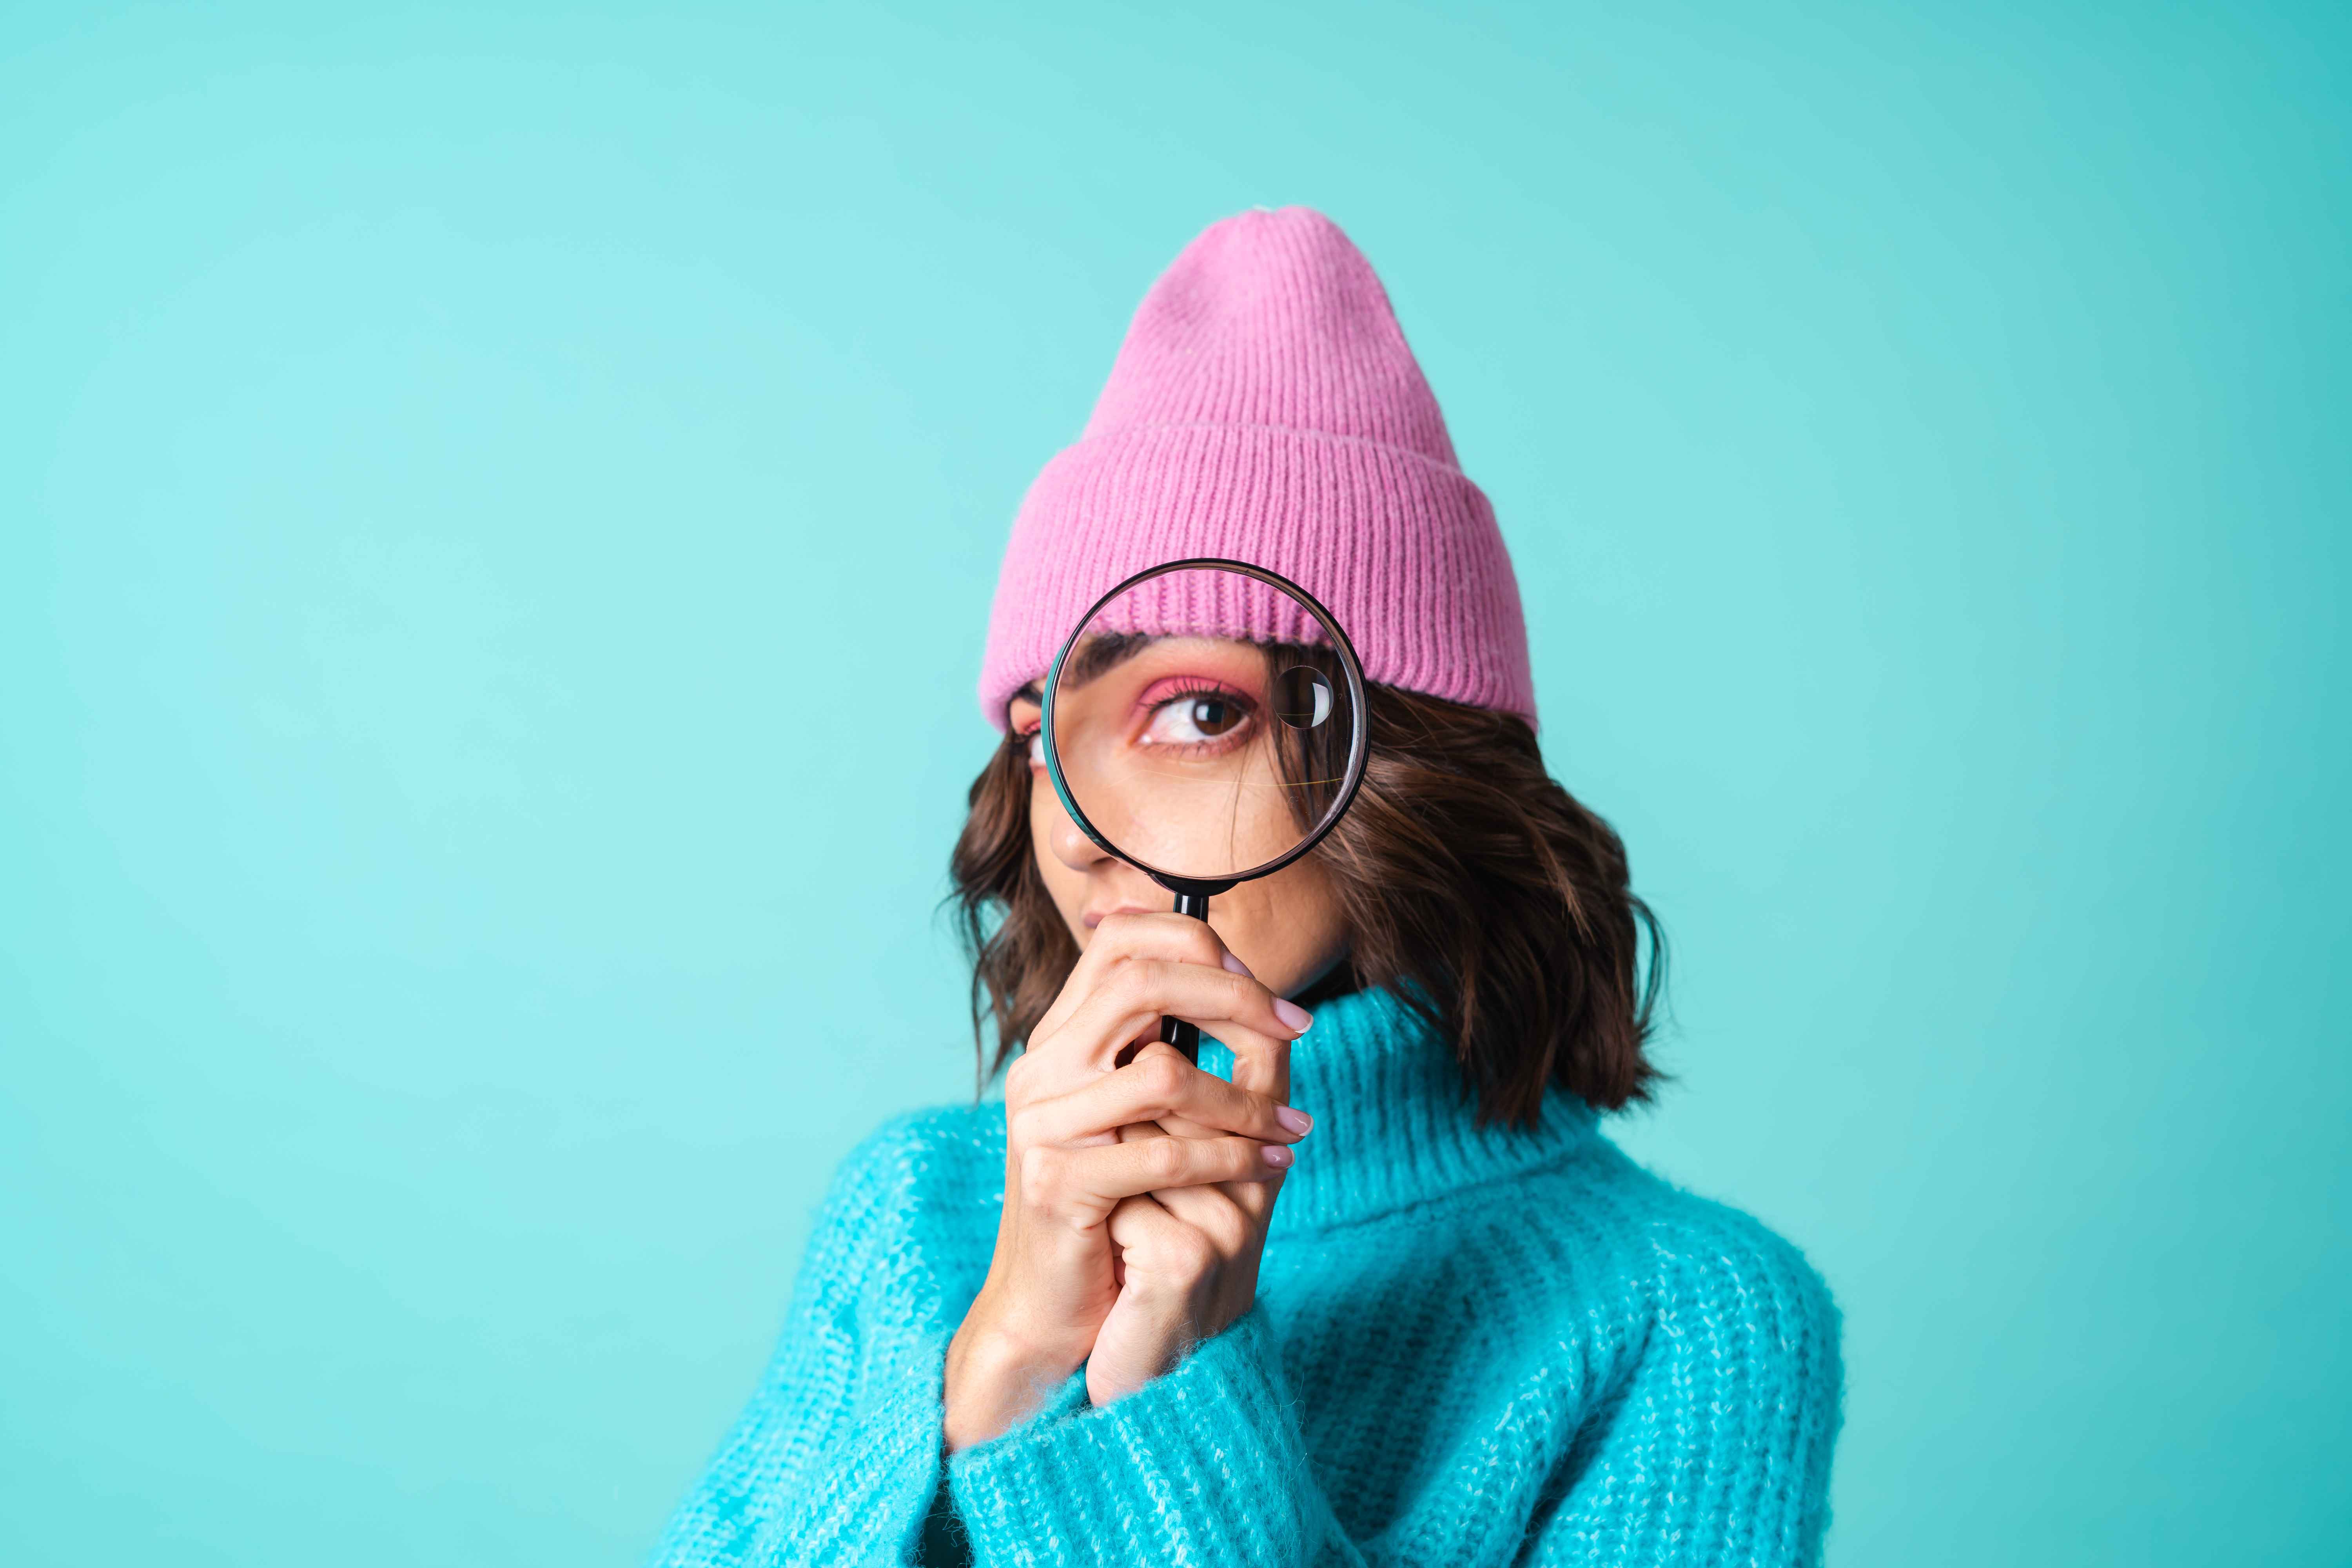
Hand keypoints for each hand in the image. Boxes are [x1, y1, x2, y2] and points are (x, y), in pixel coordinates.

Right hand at [942, 913, 1312, 1449]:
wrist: (1046, 1306)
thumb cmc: (1106, 1206)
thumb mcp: (1132, 1115)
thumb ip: (1157, 1051)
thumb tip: (1233, 982)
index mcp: (1059, 1039)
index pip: (1120, 940)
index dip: (1196, 941)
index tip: (1260, 981)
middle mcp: (1042, 1067)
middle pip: (1141, 982)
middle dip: (1233, 996)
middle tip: (1297, 1025)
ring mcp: (1043, 1123)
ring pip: (1163, 1074)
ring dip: (1244, 1098)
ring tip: (1290, 1125)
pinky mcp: (1059, 1183)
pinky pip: (1165, 1156)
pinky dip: (1231, 1159)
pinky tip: (1271, 1167)